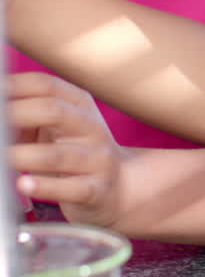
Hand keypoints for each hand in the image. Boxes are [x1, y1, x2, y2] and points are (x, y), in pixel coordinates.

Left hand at [7, 72, 123, 227]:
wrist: (120, 187)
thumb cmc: (77, 153)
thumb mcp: (57, 129)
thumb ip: (29, 120)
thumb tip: (0, 116)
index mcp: (80, 105)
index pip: (48, 87)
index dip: (18, 87)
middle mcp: (91, 128)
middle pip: (56, 112)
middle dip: (19, 114)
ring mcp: (97, 159)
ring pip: (59, 155)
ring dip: (26, 156)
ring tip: (4, 157)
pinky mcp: (96, 190)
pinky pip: (71, 189)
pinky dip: (45, 187)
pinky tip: (24, 184)